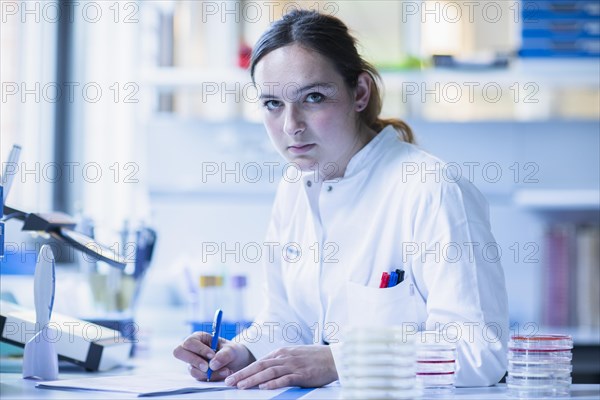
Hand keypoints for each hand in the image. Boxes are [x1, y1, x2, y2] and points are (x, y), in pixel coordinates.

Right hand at [173, 331, 254, 380]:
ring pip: (192, 369)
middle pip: (179, 353)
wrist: (237, 361)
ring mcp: (193, 362)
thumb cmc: (232, 351)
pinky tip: (224, 373)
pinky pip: (199, 378)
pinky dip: (212, 377)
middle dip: (194, 361)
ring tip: (226, 370)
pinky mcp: (198, 373)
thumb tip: (211, 365)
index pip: (189, 342)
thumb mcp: (232, 349)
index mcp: (198, 338)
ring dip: (208, 372)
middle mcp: (193, 350)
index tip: (212, 355)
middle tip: (208, 367)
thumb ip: (224, 354)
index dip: (199, 349)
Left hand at [223, 345, 337, 389]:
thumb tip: (265, 372)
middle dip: (243, 374)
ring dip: (253, 379)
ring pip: (269, 372)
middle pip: (260, 366)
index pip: (259, 362)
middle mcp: (285, 357)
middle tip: (229, 382)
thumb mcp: (294, 356)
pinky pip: (285, 379)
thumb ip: (280, 362)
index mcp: (281, 352)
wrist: (333, 358)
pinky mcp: (302, 375)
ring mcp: (293, 365)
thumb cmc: (314, 358)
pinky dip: (273, 383)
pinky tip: (263, 387)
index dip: (244, 370)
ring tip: (241, 386)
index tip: (232, 377)